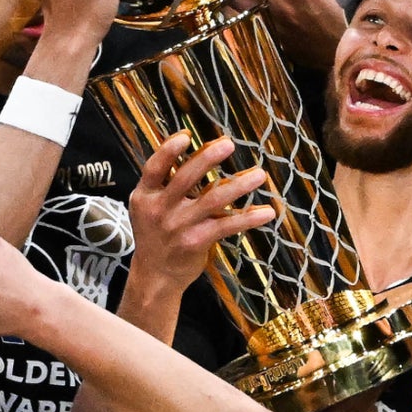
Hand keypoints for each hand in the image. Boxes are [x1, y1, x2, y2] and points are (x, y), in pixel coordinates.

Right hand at [128, 134, 276, 297]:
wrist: (155, 276)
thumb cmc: (157, 235)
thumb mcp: (149, 207)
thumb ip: (166, 184)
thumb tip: (200, 154)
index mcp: (145, 195)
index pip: (154, 167)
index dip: (168, 150)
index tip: (186, 135)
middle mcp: (160, 209)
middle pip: (185, 178)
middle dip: (207, 158)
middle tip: (229, 144)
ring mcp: (179, 226)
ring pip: (213, 200)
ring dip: (239, 185)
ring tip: (259, 175)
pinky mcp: (196, 241)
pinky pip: (227, 225)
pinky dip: (248, 217)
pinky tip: (266, 212)